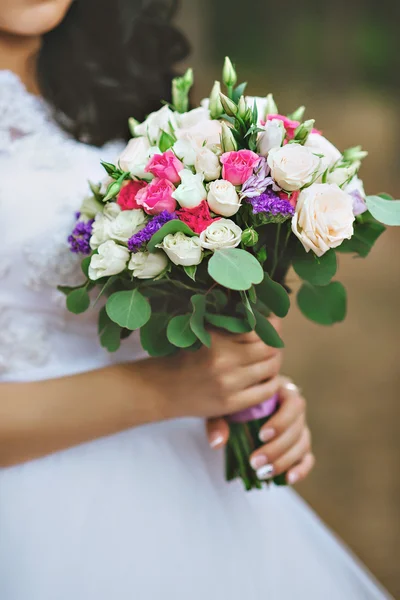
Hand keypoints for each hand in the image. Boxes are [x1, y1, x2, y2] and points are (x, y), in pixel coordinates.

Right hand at [147, 322, 282, 420]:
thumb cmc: (181, 357)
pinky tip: (267, 377)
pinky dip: (273, 382)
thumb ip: (226, 323)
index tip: (272, 320)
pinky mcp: (231, 404)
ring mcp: (229, 384)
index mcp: (216, 339)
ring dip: (275, 361)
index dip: (271, 323)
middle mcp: (224, 361)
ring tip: (270, 358)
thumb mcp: (201, 333)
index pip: (257, 328)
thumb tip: (257, 311)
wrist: (159, 389)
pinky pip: (266, 391)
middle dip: (275, 342)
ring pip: (271, 368)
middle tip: (273, 340)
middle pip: (269, 347)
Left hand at [206, 377, 314, 485]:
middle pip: (298, 428)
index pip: (293, 404)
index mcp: (281, 391)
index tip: (262, 436)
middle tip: (255, 462)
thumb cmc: (232, 403)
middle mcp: (294, 408)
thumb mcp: (223, 407)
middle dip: (277, 448)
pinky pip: (307, 458)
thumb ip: (219, 421)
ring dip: (284, 461)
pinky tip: (287, 479)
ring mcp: (299, 427)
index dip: (281, 422)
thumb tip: (217, 442)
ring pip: (302, 444)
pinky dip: (300, 469)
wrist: (234, 408)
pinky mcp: (300, 446)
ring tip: (262, 473)